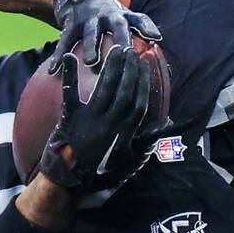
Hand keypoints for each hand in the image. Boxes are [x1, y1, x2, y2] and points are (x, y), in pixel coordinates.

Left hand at [38, 46, 152, 194]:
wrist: (68, 183)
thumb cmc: (100, 173)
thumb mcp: (128, 163)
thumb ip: (146, 142)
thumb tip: (166, 124)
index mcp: (123, 134)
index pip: (138, 103)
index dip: (143, 82)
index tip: (145, 66)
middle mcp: (108, 123)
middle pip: (123, 91)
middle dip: (129, 69)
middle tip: (131, 50)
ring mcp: (88, 120)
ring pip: (104, 88)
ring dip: (111, 67)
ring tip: (116, 49)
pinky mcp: (69, 118)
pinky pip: (70, 94)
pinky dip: (69, 75)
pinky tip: (69, 57)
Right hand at [49, 0, 161, 72]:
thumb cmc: (108, 12)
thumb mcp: (126, 15)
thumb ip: (141, 25)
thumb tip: (158, 38)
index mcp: (121, 16)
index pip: (135, 22)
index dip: (144, 28)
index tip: (153, 39)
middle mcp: (105, 16)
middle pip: (115, 28)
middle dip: (118, 40)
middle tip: (124, 54)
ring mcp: (87, 19)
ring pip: (90, 34)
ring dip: (91, 47)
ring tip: (90, 62)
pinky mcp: (70, 24)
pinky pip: (64, 41)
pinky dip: (58, 56)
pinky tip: (54, 70)